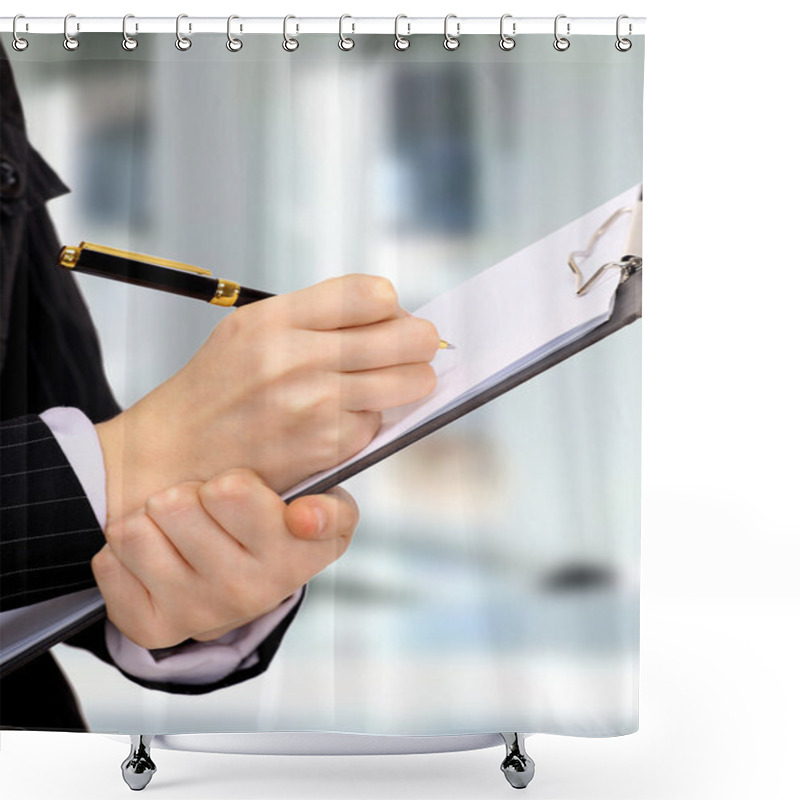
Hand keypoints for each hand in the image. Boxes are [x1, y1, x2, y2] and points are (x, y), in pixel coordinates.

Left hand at [91, 467, 358, 649]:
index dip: (258, 498)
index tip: (284, 511)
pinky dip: (125, 550)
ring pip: (135, 531)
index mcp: (298, 555)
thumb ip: (332, 507)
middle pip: (176, 503)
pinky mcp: (154, 628)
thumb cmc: (270, 523)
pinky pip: (110, 562)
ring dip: (151, 518)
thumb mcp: (321, 508)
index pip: (254, 502)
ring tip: (178, 528)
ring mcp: (201, 612)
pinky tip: (155, 556)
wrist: (232, 573)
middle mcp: (252, 591)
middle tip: (206, 506)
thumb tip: (304, 518)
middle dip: (187, 492)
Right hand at [96, 274, 439, 522]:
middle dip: (420, 343)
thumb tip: (394, 315)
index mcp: (278, 318)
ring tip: (380, 383)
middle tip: (414, 349)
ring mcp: (316, 405)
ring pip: (410, 382)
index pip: (374, 294)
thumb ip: (318, 315)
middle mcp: (298, 358)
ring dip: (405, 383)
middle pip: (408, 337)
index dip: (391, 306)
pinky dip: (367, 421)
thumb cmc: (222, 386)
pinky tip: (339, 420)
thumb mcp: (252, 328)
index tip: (386, 318)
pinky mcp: (327, 447)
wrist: (175, 453)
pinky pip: (379, 423)